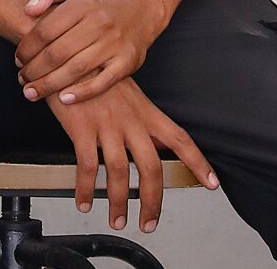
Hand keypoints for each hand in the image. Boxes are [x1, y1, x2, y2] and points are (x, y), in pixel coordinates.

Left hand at [16, 0, 165, 104]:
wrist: (137, 10)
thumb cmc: (95, 3)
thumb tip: (28, 9)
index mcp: (81, 5)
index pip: (45, 30)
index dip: (27, 48)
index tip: (17, 59)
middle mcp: (99, 23)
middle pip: (58, 52)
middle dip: (34, 70)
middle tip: (21, 80)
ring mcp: (114, 44)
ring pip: (76, 69)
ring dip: (50, 84)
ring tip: (32, 92)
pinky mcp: (127, 61)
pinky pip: (103, 82)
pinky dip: (82, 93)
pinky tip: (63, 99)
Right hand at [46, 77, 218, 234]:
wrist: (66, 54)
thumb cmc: (93, 71)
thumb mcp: (124, 89)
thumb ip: (138, 116)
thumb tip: (153, 140)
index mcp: (144, 111)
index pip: (179, 138)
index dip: (198, 162)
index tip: (211, 183)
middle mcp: (130, 120)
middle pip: (151, 167)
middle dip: (152, 200)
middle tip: (149, 222)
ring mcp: (106, 124)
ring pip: (119, 172)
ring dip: (118, 201)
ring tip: (117, 219)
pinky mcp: (81, 127)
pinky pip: (86, 166)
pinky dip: (85, 188)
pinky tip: (84, 201)